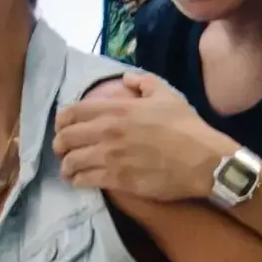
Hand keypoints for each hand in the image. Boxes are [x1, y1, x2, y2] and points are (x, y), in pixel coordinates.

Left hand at [54, 75, 235, 201]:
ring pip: (72, 162)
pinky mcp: (117, 180)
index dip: (61, 121)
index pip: (73, 112)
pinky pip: (86, 180)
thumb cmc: (186, 126)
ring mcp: (111, 157)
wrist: (202, 159)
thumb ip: (143, 83)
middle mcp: (107, 132)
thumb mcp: (166, 95)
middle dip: (59, 144)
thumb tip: (126, 79)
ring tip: (69, 169)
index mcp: (116, 109)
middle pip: (66, 138)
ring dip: (67, 166)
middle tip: (62, 150)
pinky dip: (78, 181)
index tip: (62, 127)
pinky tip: (80, 181)